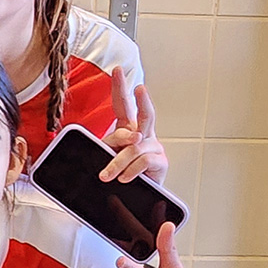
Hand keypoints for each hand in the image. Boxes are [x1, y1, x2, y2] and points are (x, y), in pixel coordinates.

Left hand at [99, 67, 168, 183]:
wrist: (135, 197)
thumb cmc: (122, 172)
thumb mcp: (110, 155)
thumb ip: (114, 143)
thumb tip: (126, 136)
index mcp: (130, 128)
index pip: (123, 105)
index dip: (120, 87)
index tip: (117, 70)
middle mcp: (144, 134)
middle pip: (145, 114)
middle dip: (142, 100)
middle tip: (140, 88)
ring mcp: (154, 147)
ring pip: (134, 147)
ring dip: (117, 162)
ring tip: (107, 175)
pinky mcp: (160, 162)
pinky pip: (142, 161)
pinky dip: (131, 170)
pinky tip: (124, 178)